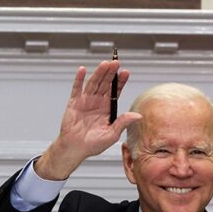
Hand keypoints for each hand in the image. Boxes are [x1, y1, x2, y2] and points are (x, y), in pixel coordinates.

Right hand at [35, 61, 141, 179]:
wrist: (75, 149)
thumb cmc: (93, 145)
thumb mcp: (112, 135)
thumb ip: (123, 123)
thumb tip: (138, 116)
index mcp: (107, 109)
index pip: (116, 91)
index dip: (120, 82)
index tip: (125, 72)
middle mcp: (97, 102)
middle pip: (105, 84)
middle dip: (111, 73)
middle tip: (116, 63)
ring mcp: (85, 101)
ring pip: (93, 83)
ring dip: (98, 73)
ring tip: (105, 64)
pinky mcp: (74, 103)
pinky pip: (76, 89)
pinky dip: (79, 79)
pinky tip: (83, 70)